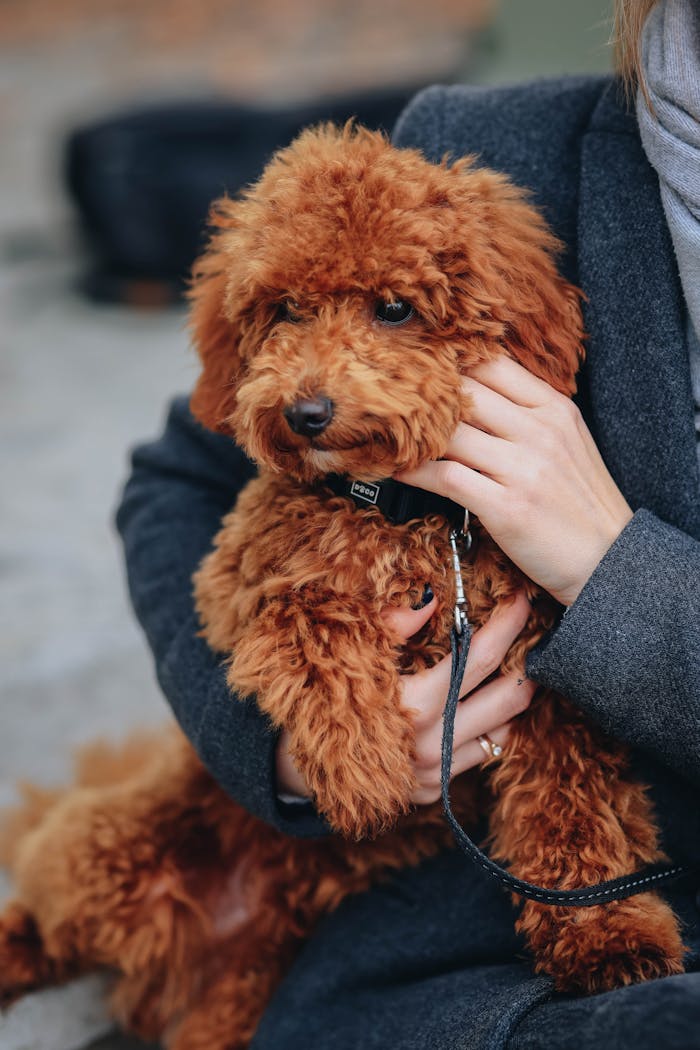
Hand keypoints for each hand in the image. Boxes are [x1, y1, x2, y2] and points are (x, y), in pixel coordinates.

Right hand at [275, 589, 534, 801]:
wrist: (302, 768)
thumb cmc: (324, 699)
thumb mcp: (350, 655)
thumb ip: (392, 625)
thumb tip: (431, 600)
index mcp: (412, 705)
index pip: (478, 657)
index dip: (506, 624)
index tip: (521, 599)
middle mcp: (431, 744)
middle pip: (508, 697)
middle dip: (528, 662)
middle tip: (533, 635)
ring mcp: (436, 774)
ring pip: (505, 730)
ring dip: (514, 697)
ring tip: (516, 667)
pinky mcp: (436, 792)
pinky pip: (483, 754)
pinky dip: (493, 727)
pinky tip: (487, 704)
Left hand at [397, 357, 632, 606]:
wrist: (609, 561)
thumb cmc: (581, 505)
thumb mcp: (567, 443)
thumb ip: (527, 415)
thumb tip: (470, 396)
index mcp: (555, 408)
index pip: (492, 364)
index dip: (450, 364)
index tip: (421, 373)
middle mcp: (540, 431)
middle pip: (465, 392)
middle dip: (423, 397)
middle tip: (390, 403)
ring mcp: (524, 469)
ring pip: (450, 431)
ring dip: (412, 435)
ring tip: (389, 438)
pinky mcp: (507, 507)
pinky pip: (445, 477)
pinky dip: (415, 472)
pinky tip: (399, 471)